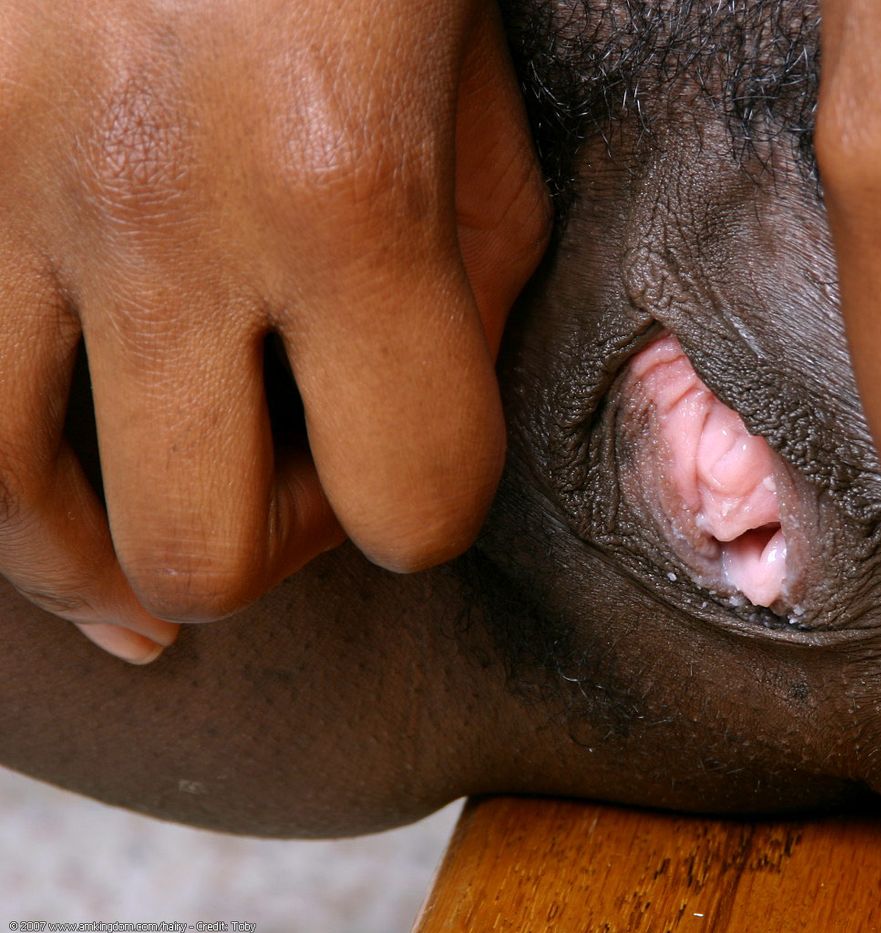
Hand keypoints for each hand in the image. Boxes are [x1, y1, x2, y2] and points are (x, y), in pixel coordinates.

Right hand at [0, 0, 548, 659]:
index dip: (433, 504)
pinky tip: (34, 481)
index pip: (419, 501)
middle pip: (201, 554)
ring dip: (92, 550)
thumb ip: (473, 271)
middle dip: (270, 540)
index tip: (416, 447)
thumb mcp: (477, 79)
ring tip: (135, 538)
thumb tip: (420, 416)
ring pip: (1, 511)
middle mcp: (155, 210)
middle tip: (289, 464)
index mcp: (350, 194)